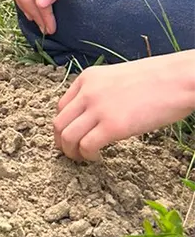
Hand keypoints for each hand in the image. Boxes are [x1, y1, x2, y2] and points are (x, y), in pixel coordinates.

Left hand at [54, 56, 194, 160]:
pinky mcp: (113, 126)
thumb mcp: (118, 78)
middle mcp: (87, 92)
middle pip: (59, 123)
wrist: (178, 79)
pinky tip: (98, 158)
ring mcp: (98, 109)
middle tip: (72, 153)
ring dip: (71, 152)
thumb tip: (97, 113)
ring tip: (84, 158)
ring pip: (67, 137)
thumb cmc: (157, 80)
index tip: (72, 137)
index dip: (64, 126)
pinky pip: (86, 146)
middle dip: (62, 143)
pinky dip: (87, 156)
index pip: (61, 107)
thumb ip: (101, 92)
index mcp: (87, 78)